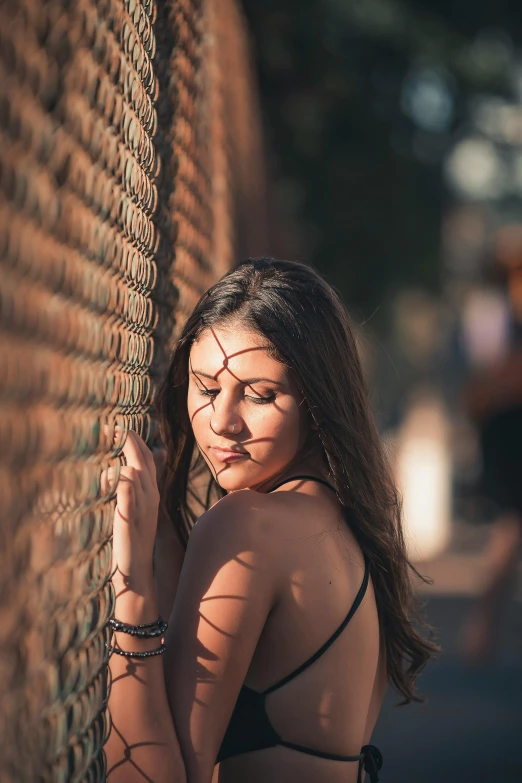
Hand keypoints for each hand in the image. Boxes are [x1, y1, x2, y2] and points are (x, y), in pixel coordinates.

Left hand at [102, 429, 159, 593]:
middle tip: (117, 427)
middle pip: (142, 461)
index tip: (123, 427)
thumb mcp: (135, 510)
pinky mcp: (130, 518)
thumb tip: (123, 470)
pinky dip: (124, 483)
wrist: (136, 569)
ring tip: (115, 447)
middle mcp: (149, 496)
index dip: (136, 442)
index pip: (146, 459)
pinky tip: (119, 474)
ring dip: (124, 461)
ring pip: (135, 474)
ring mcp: (141, 507)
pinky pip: (128, 494)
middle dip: (130, 442)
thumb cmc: (132, 539)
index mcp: (151, 493)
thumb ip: (131, 489)